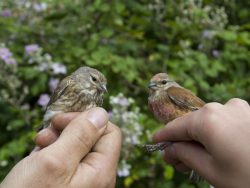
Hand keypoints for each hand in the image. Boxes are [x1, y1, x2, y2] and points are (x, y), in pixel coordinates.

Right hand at [1, 107, 121, 187]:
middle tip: (46, 132)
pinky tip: (39, 154)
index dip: (87, 120)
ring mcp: (84, 180)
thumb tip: (101, 113)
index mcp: (101, 171)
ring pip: (79, 146)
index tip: (62, 121)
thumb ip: (81, 135)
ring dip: (58, 138)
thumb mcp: (55, 161)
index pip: (110, 132)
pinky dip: (54, 151)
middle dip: (69, 129)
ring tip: (39, 143)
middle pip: (94, 138)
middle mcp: (97, 176)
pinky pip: (68, 159)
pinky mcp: (69, 183)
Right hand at [153, 98, 249, 186]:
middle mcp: (223, 107)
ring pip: (208, 122)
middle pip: (192, 124)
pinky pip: (223, 121)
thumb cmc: (248, 179)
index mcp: (209, 119)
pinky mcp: (249, 113)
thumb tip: (169, 150)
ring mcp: (239, 108)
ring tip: (193, 157)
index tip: (154, 142)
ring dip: (198, 138)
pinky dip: (214, 134)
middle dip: (181, 141)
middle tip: (174, 159)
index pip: (176, 127)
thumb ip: (185, 155)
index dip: (163, 136)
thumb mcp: (211, 171)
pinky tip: (212, 149)